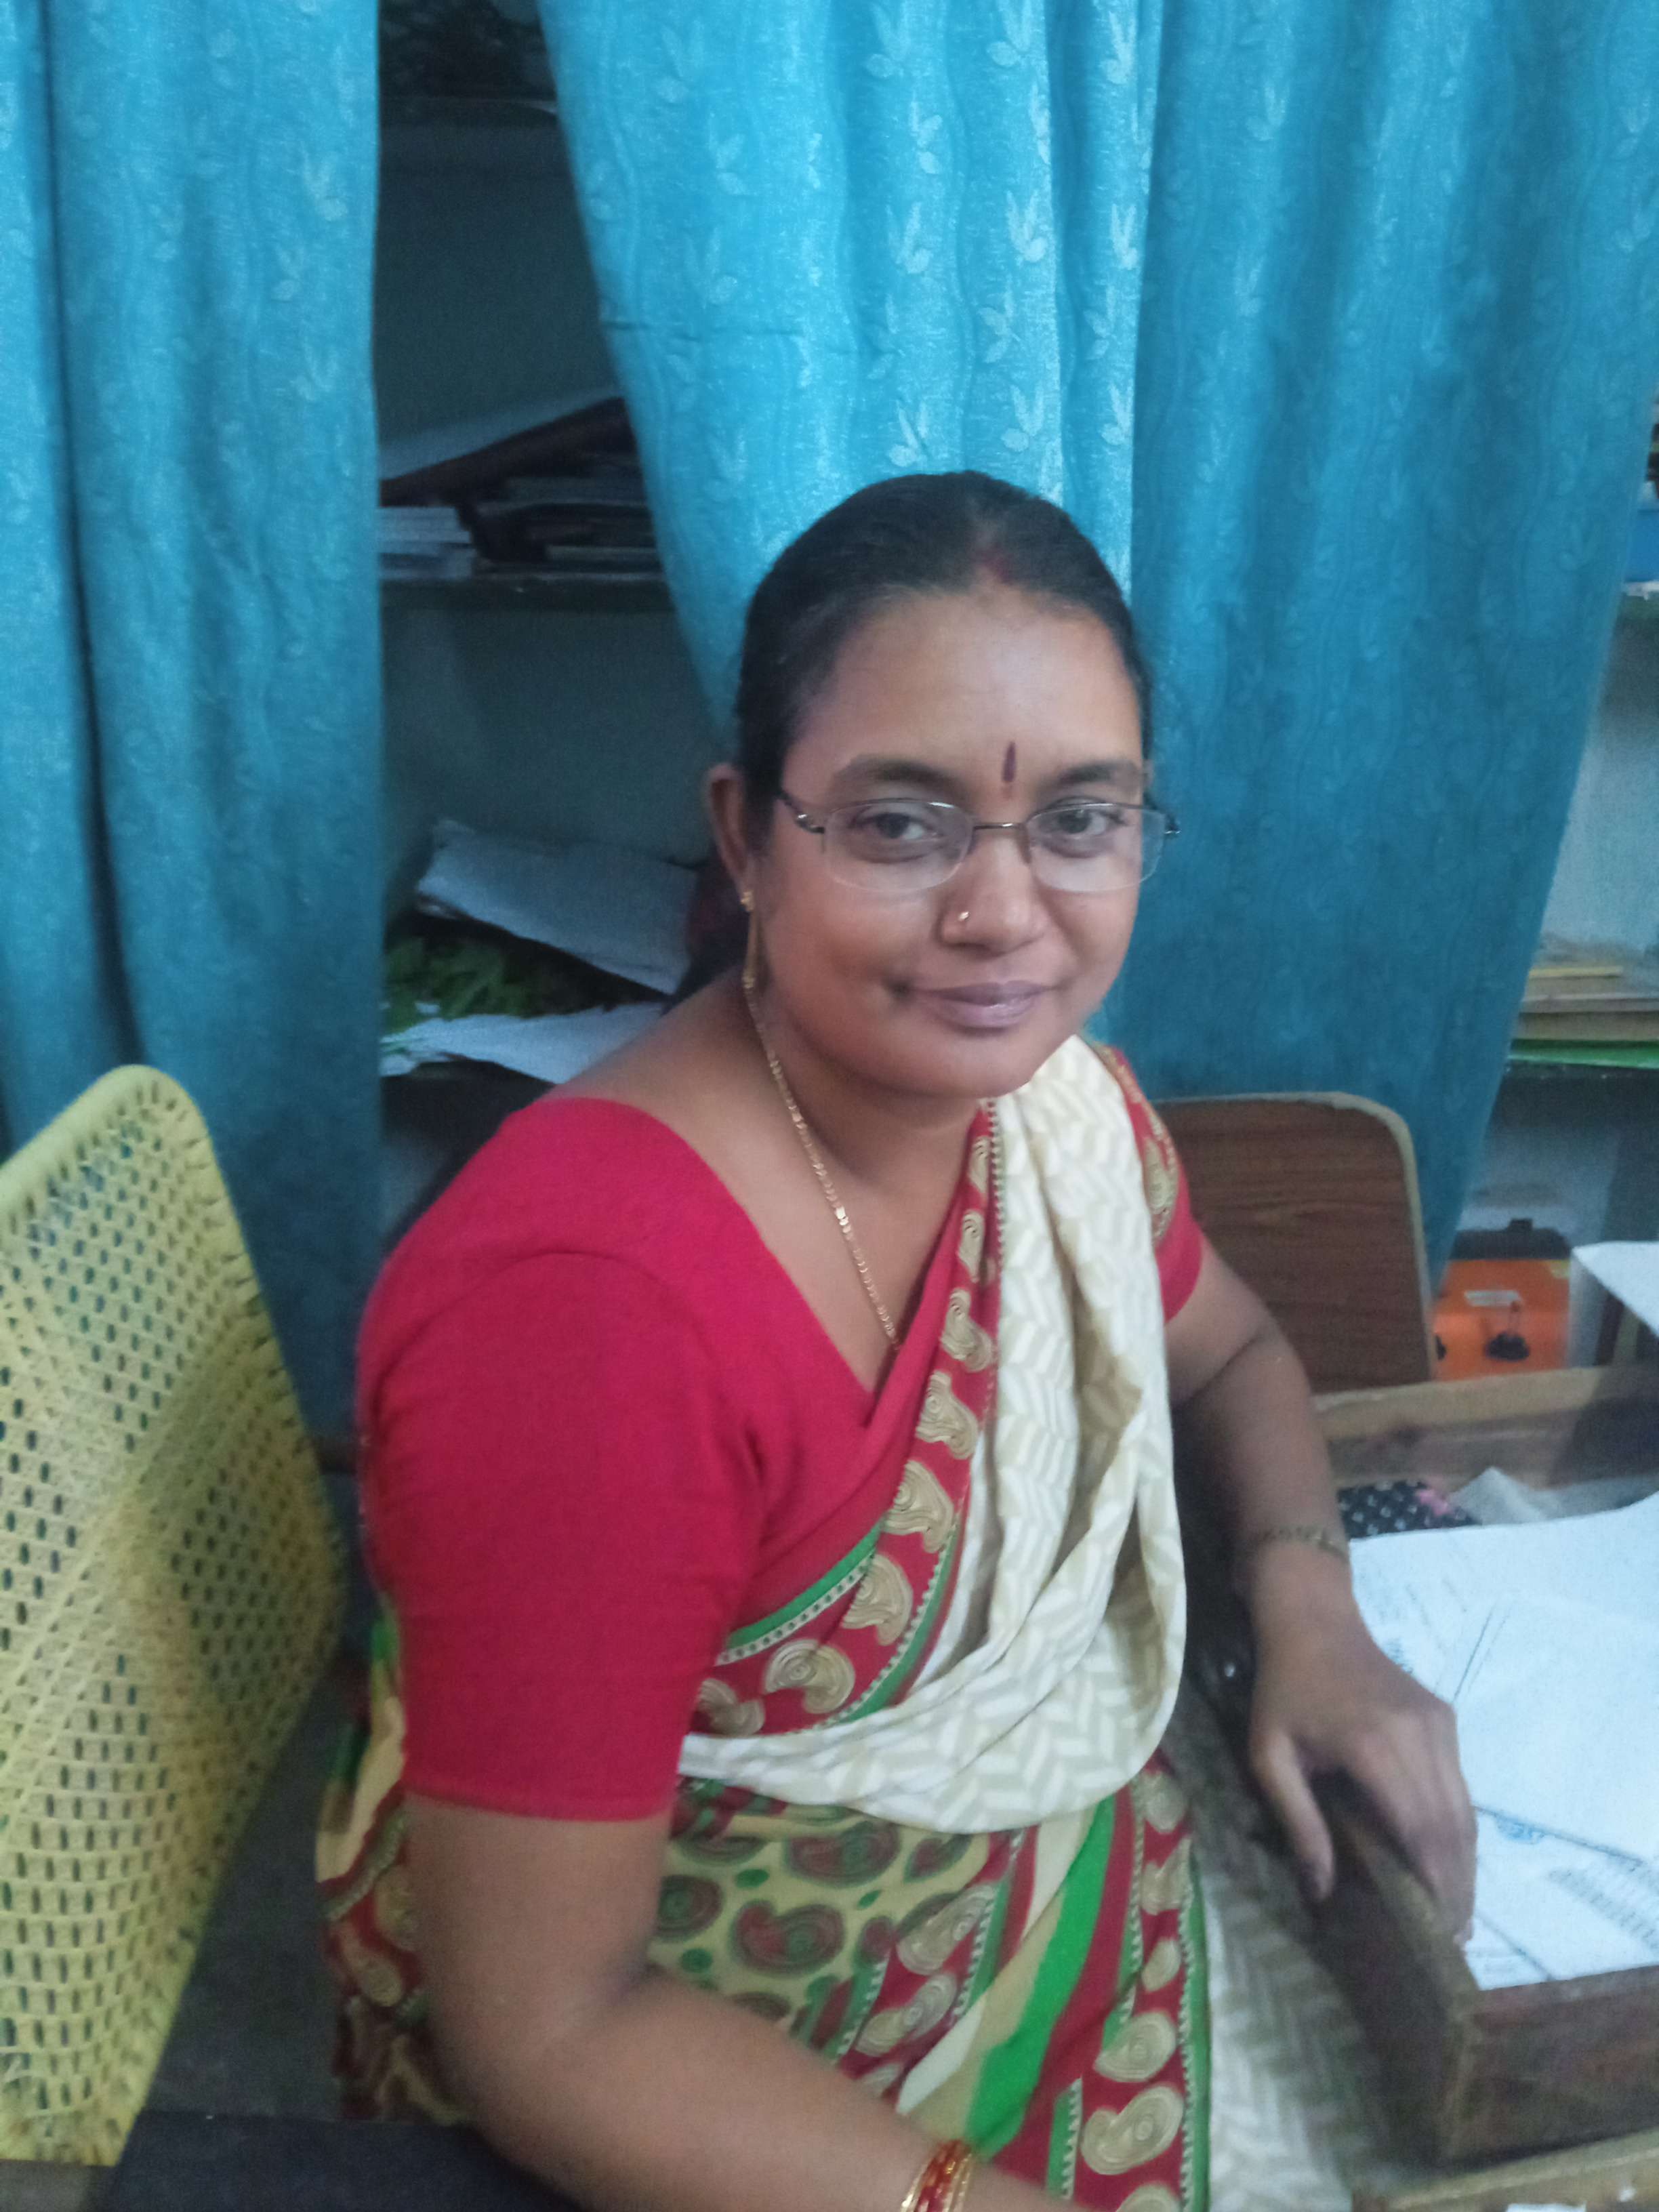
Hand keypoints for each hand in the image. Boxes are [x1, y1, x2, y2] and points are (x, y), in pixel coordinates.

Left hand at [1243, 1545, 1476, 1932]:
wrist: (1313, 1620)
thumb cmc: (1283, 1690)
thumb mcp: (1269, 1755)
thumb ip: (1297, 1820)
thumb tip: (1322, 1891)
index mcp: (1374, 1746)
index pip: (1418, 1830)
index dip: (1433, 1884)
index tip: (1437, 1931)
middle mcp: (1419, 1735)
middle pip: (1451, 1827)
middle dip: (1456, 1886)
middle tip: (1453, 1937)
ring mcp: (1439, 1725)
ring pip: (1465, 1808)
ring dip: (1465, 1862)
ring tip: (1458, 1912)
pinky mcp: (1445, 1718)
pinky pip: (1460, 1785)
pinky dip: (1460, 1828)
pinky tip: (1450, 1860)